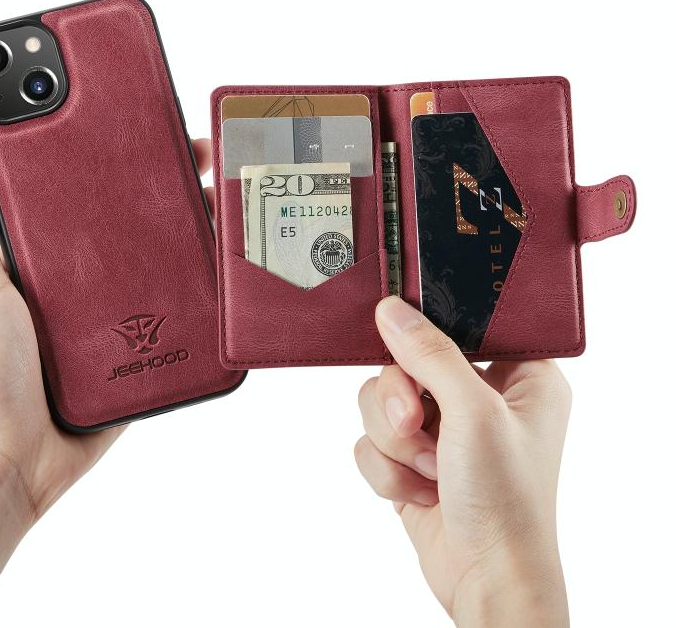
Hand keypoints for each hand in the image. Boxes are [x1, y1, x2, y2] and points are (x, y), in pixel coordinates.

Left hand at [0, 139, 215, 522]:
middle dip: (171, 190)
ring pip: (164, 266)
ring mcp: (117, 318)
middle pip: (136, 226)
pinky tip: (223, 267)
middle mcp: (84, 284)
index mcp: (46, 260)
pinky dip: (201, 293)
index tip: (146, 129)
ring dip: (193, 237)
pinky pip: (178, 316)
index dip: (117, 160)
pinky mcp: (143, 352)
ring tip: (224, 205)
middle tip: (206, 160)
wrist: (15, 458)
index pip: (88, 195)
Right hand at [355, 296, 570, 627]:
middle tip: (416, 426)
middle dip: (402, 402)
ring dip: (395, 442)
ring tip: (428, 471)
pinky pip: (372, 439)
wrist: (487, 582)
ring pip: (381, 400)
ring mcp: (444, 428)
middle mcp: (479, 395)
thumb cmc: (507, 502)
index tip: (406, 345)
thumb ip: (430, 355)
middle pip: (405, 362)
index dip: (427, 330)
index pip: (460, 324)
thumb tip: (392, 310)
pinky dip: (388, 469)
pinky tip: (422, 493)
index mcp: (518, 373)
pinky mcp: (414, 458)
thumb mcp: (474, 413)